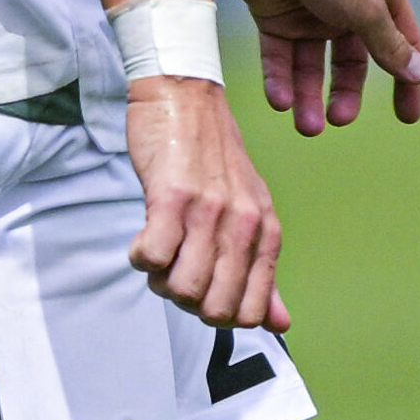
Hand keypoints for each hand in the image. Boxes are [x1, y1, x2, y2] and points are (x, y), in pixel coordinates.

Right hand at [124, 73, 285, 331]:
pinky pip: (152, 257)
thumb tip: (279, 323)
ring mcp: (208, 211)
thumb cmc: (213, 157)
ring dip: (160, 281)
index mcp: (266, 232)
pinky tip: (142, 237)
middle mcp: (243, 224)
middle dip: (187, 303)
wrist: (186, 97)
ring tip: (159, 252)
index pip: (250, 312)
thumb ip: (262, 271)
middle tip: (175, 272)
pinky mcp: (170, 197)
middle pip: (214, 309)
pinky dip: (140, 258)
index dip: (218, 314)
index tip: (202, 290)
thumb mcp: (250, 212)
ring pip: (183, 289)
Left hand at [225, 0, 419, 137]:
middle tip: (338, 121)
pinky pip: (279, 56)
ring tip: (306, 125)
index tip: (407, 117)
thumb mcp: (365, 6)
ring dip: (308, 96)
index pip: (399, 44)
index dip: (405, 80)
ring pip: (311, 64)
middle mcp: (345, 3)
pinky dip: (280, 79)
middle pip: (351, 61)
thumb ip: (389, 44)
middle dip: (345, 94)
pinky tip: (280, 101)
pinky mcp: (274, 16)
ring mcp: (308, 11)